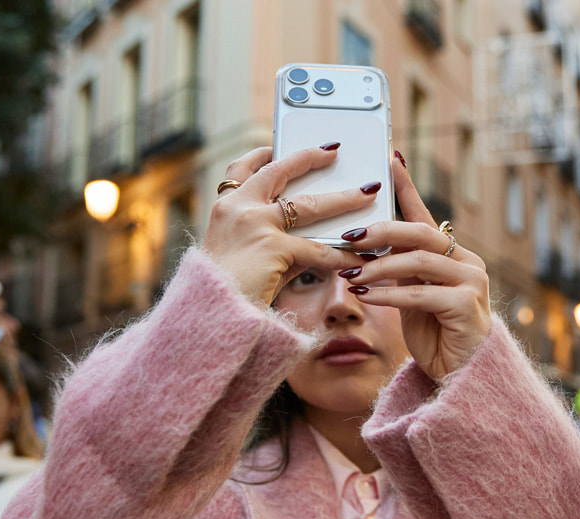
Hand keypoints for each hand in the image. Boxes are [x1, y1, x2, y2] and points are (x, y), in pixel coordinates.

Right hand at [203, 145, 367, 304]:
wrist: (213, 312)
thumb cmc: (228, 288)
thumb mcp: (244, 252)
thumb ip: (275, 237)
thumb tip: (317, 235)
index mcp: (225, 206)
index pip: (242, 168)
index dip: (263, 154)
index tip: (280, 145)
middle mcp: (238, 208)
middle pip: (279, 171)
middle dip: (309, 158)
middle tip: (333, 151)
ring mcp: (256, 225)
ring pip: (310, 205)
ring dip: (343, 199)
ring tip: (367, 194)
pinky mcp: (274, 248)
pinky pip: (318, 250)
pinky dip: (342, 255)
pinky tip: (360, 258)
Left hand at [335, 154, 491, 378]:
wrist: (460, 377)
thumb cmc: (435, 336)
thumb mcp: (410, 296)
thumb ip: (396, 270)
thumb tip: (363, 246)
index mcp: (452, 256)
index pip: (424, 215)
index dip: (406, 187)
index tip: (388, 158)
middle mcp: (466, 262)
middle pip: (420, 234)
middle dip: (381, 231)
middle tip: (349, 235)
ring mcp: (471, 283)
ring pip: (418, 262)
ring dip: (379, 268)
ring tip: (350, 274)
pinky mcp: (467, 307)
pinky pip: (420, 293)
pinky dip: (389, 294)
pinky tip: (366, 296)